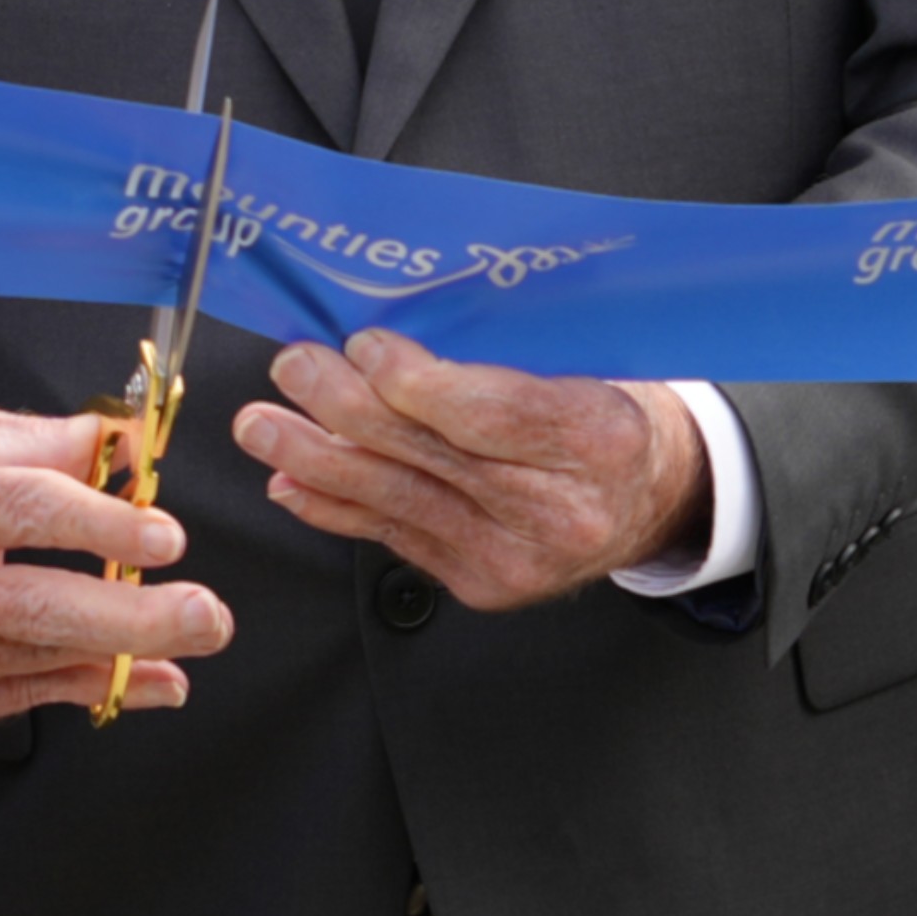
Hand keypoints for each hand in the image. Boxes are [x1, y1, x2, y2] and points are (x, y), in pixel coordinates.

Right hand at [0, 402, 236, 739]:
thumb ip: (46, 443)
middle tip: (209, 614)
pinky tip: (152, 679)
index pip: (22, 509)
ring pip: (42, 660)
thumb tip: (133, 446)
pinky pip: (28, 699)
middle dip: (135, 617)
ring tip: (194, 635)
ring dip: (131, 655)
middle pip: (36, 607)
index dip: (100, 523)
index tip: (167, 536)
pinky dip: (96, 688)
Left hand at [233, 335, 701, 614]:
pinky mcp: (486, 586)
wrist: (653, 497)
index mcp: (600, 438)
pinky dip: (338, 508)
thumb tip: (389, 329)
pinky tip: (293, 483)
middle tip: (293, 369)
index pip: (491, 414)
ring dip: (317, 461)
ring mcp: (521, 559)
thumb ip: (499, 350)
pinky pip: (395, 539)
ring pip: (399, 503)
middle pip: (433, 458)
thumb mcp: (583, 361)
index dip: (415, 383)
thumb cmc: (608, 411)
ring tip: (263, 426)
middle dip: (347, 411)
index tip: (363, 345)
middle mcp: (562, 510)